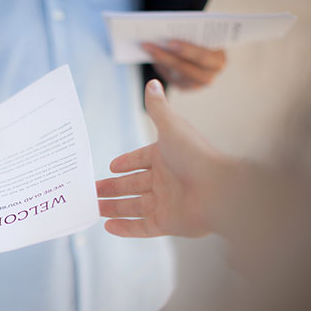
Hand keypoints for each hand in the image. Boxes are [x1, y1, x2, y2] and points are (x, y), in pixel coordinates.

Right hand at [96, 80, 234, 237]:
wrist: (218, 190)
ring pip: (133, 206)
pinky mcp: (167, 223)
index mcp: (165, 158)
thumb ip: (158, 108)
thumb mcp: (171, 127)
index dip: (126, 163)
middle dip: (112, 187)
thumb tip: (153, 83)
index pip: (141, 160)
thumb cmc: (195, 156)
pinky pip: (141, 227)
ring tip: (93, 208)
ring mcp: (166, 203)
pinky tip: (107, 227)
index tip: (111, 167)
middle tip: (92, 190)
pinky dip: (125, 228)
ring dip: (114, 207)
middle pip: (132, 185)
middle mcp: (165, 180)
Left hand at [142, 40, 225, 89]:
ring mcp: (196, 85)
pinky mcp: (185, 88)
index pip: (203, 56)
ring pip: (175, 75)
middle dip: (167, 57)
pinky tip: (153, 58)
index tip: (170, 42)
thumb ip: (192, 37)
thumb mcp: (203, 37)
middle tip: (150, 46)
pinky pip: (170, 79)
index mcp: (218, 61)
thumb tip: (167, 36)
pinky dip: (162, 68)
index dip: (186, 49)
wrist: (206, 53)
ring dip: (161, 62)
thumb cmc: (204, 40)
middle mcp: (209, 76)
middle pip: (186, 69)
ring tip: (148, 50)